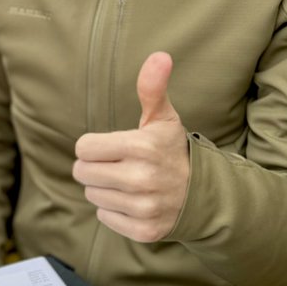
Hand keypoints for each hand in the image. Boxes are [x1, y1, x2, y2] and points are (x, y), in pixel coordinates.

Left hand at [72, 51, 188, 242]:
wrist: (203, 194)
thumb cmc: (172, 150)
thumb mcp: (163, 118)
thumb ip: (152, 88)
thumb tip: (159, 55)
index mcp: (142, 147)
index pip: (83, 148)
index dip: (94, 146)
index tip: (112, 147)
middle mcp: (142, 179)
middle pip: (83, 173)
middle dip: (96, 167)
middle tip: (119, 165)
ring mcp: (144, 207)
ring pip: (92, 195)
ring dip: (104, 188)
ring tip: (128, 183)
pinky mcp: (144, 230)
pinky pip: (105, 217)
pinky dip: (114, 210)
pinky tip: (134, 201)